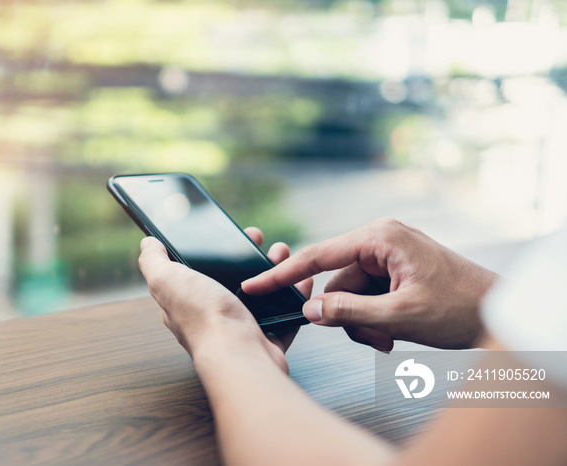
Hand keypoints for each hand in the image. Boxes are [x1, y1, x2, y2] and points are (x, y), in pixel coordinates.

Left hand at [138, 227, 312, 372]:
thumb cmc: (203, 319)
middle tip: (260, 239)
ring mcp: (242, 329)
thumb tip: (147, 244)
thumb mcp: (167, 280)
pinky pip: (284, 313)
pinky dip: (293, 295)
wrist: (241, 354)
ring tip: (283, 253)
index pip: (199, 270)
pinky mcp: (268, 338)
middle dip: (248, 255)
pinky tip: (301, 280)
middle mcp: (213, 316)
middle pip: (233, 278)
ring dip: (273, 270)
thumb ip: (154, 262)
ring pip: (261, 293)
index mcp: (188, 301)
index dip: (214, 250)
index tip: (231, 232)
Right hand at [242, 218, 498, 349]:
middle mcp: (378, 240)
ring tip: (388, 340)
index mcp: (379, 238)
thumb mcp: (400, 314)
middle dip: (345, 316)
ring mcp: (386, 256)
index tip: (254, 284)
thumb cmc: (460, 306)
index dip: (283, 274)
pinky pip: (365, 296)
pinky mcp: (392, 271)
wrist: (497, 311)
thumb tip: (310, 310)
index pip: (318, 256)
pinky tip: (392, 334)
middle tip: (373, 341)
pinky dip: (372, 320)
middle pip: (335, 282)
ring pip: (348, 294)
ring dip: (361, 323)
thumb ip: (350, 312)